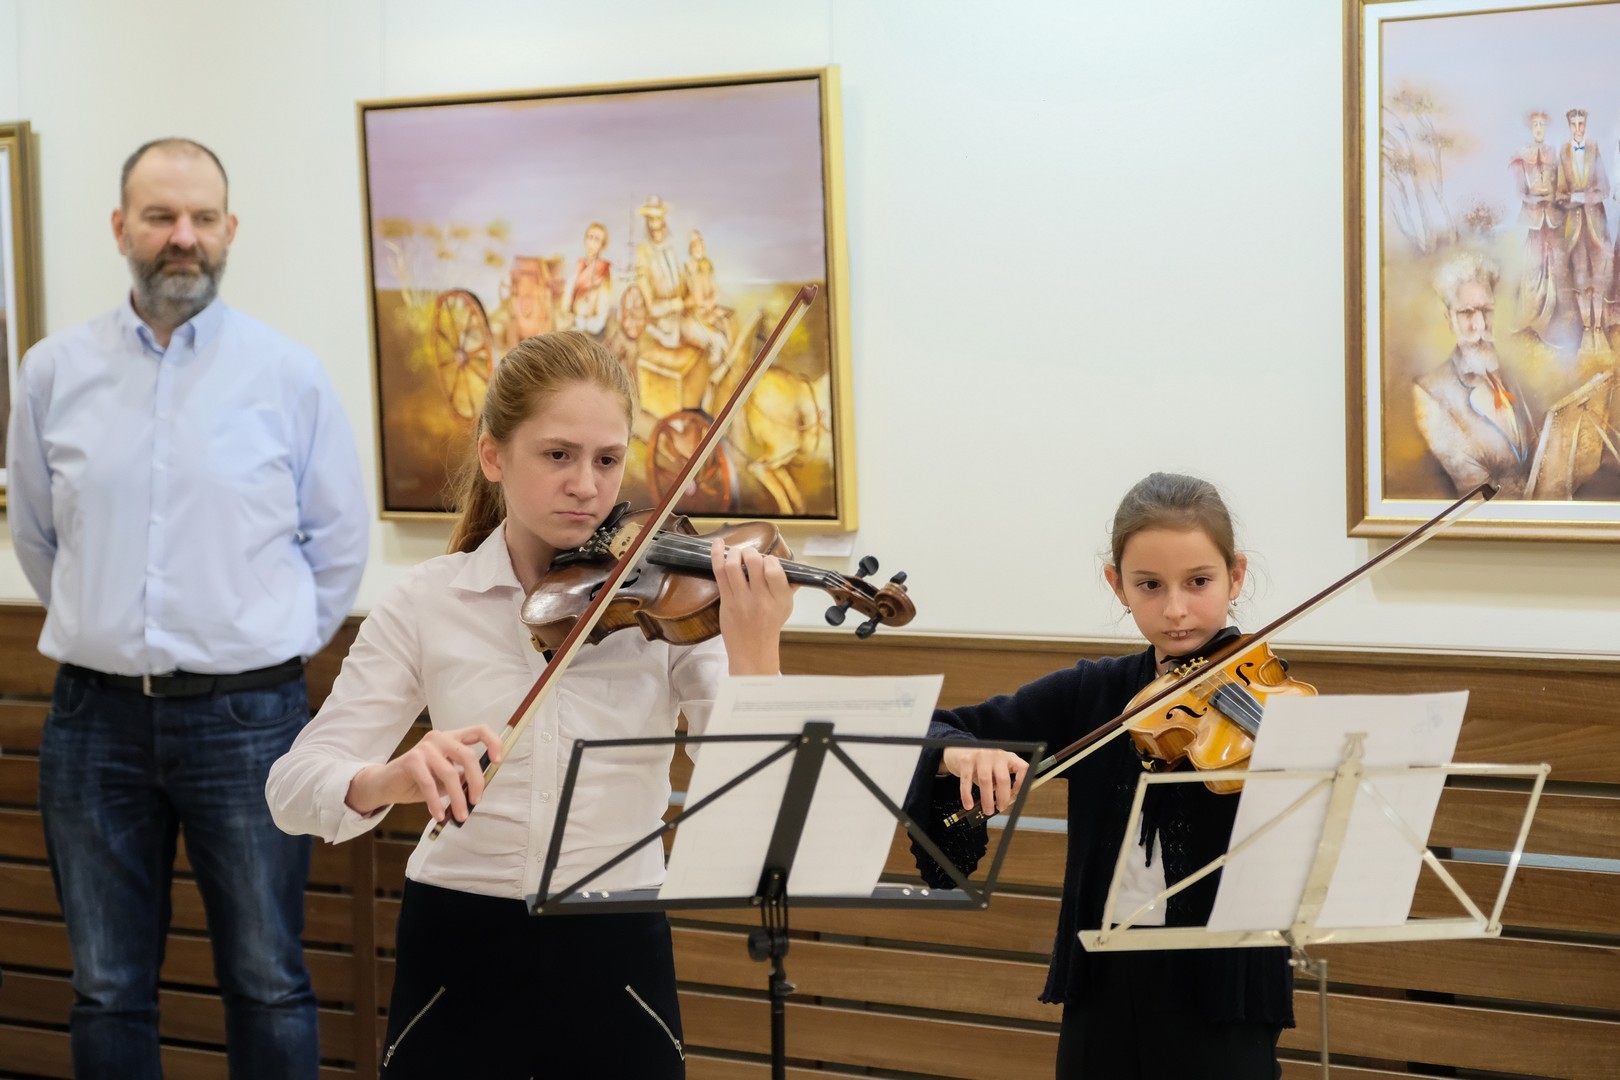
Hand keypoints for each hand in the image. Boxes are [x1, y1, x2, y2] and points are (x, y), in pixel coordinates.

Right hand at [345, 725, 504, 823]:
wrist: (386, 784)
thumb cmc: (419, 780)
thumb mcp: (445, 777)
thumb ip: (462, 777)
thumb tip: (479, 788)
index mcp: (452, 738)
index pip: (479, 731)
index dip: (493, 743)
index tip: (498, 761)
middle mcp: (440, 738)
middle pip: (468, 756)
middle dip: (477, 781)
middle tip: (476, 801)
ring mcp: (425, 747)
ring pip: (450, 773)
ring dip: (458, 798)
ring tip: (460, 815)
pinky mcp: (412, 760)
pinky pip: (430, 784)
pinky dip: (436, 802)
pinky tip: (439, 814)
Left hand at [710, 537, 795, 673]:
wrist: (753, 651)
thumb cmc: (770, 625)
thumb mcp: (786, 605)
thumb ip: (792, 583)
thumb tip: (803, 565)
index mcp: (779, 598)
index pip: (774, 569)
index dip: (769, 559)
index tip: (767, 561)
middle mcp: (761, 599)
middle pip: (754, 563)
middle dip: (751, 552)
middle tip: (750, 555)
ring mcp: (741, 600)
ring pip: (734, 566)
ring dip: (735, 553)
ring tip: (737, 554)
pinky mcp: (726, 602)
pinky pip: (720, 573)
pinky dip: (716, 555)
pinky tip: (717, 544)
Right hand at [940, 745, 1028, 815]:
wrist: (958, 751)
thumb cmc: (979, 764)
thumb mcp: (994, 769)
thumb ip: (999, 782)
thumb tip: (1002, 801)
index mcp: (1007, 757)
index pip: (1022, 767)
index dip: (1022, 782)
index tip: (1016, 793)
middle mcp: (996, 755)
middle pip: (1003, 779)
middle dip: (1003, 798)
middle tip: (1000, 808)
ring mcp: (980, 756)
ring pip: (986, 781)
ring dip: (987, 799)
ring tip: (987, 810)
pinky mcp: (966, 760)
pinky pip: (967, 781)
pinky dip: (967, 795)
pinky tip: (969, 804)